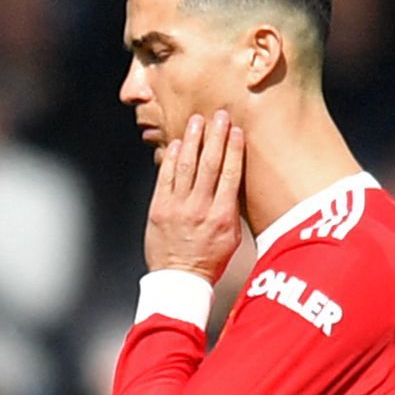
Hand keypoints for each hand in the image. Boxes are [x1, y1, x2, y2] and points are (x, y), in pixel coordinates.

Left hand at [143, 110, 245, 280]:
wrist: (179, 279)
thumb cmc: (209, 259)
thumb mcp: (232, 236)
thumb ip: (233, 208)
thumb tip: (235, 180)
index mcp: (222, 216)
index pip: (230, 174)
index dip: (233, 149)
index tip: (236, 130)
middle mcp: (199, 209)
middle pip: (209, 164)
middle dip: (215, 136)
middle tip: (219, 115)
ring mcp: (177, 208)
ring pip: (186, 166)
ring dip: (192, 140)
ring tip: (197, 121)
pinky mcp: (158, 209)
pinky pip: (165, 178)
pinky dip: (171, 158)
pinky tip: (177, 143)